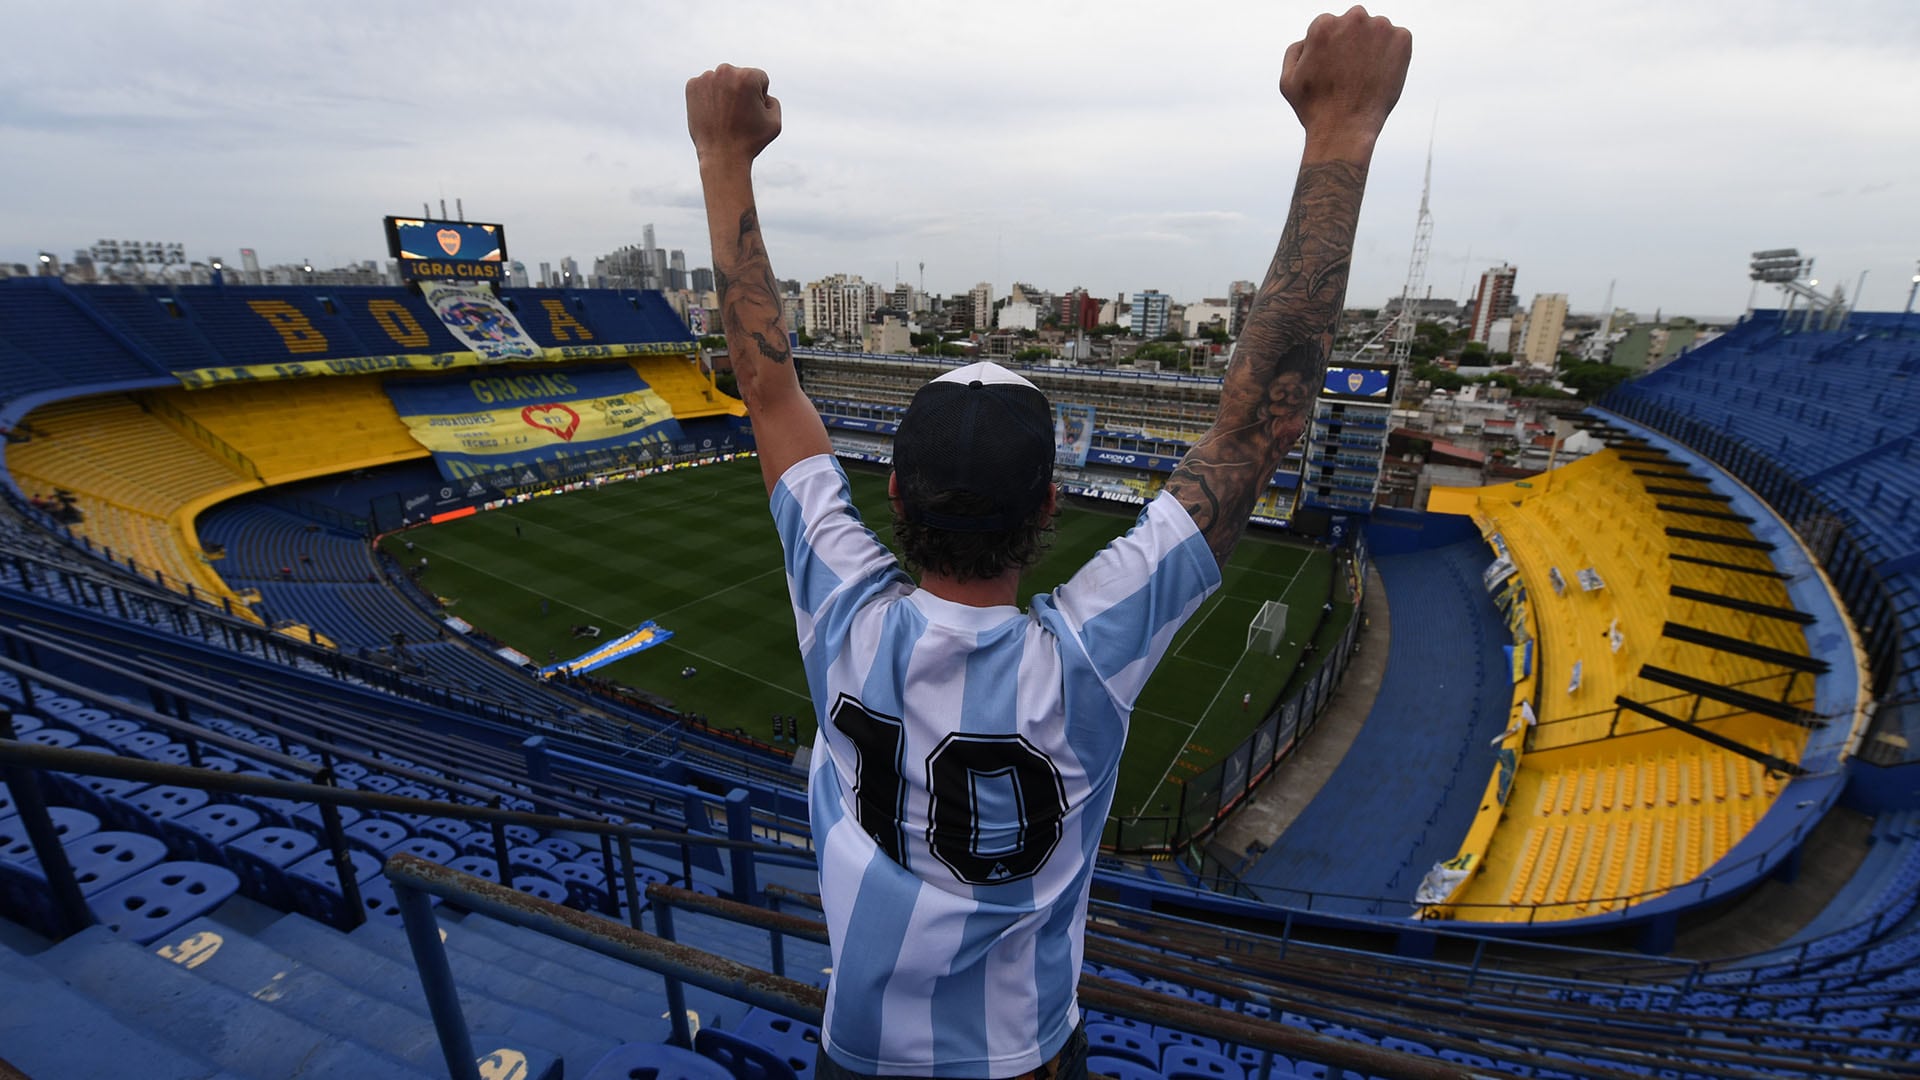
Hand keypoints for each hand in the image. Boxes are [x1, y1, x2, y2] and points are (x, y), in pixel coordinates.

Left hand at [686, 64, 781, 168]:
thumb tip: (760, 93)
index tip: (751, 114)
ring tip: (724, 116)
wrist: (721, 156)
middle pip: (739, 76)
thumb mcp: (774, 121)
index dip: (759, 98)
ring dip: (724, 93)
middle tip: (737, 116)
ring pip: (722, 81)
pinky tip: (712, 113)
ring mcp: (706, 78)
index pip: (759, 79)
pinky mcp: (692, 86)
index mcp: (748, 76)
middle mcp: (725, 71)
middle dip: (741, 92)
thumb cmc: (750, 141)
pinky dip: (709, 97)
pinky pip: (706, 86)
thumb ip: (772, 100)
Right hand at [1280, 7, 1411, 157]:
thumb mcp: (1288, 79)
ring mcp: (1380, 27)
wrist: (1345, 129)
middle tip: (1350, 73)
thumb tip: (1308, 39)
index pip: (1329, 26)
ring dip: (1373, 48)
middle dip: (1352, 42)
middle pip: (1354, 23)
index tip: (1333, 70)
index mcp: (1324, 24)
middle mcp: (1353, 18)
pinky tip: (1380, 75)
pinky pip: (1398, 39)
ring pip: (1377, 31)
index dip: (1330, 50)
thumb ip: (1295, 50)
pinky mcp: (1402, 39)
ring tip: (1365, 77)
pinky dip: (1393, 54)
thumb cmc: (1314, 108)